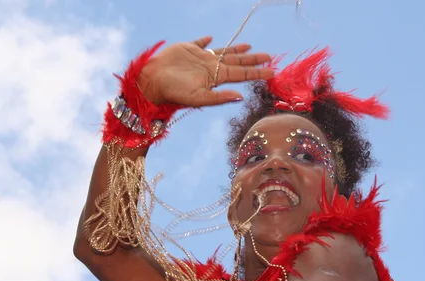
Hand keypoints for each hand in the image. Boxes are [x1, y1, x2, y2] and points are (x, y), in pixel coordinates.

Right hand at [137, 36, 273, 106]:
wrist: (151, 82)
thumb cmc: (174, 93)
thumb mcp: (198, 98)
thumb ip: (219, 98)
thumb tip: (240, 97)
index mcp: (215, 78)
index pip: (241, 75)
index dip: (257, 73)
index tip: (272, 71)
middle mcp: (210, 68)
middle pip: (236, 63)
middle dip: (252, 60)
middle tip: (269, 56)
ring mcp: (199, 58)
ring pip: (222, 52)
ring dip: (236, 50)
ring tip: (248, 47)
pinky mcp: (187, 49)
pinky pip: (199, 43)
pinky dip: (205, 41)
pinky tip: (211, 39)